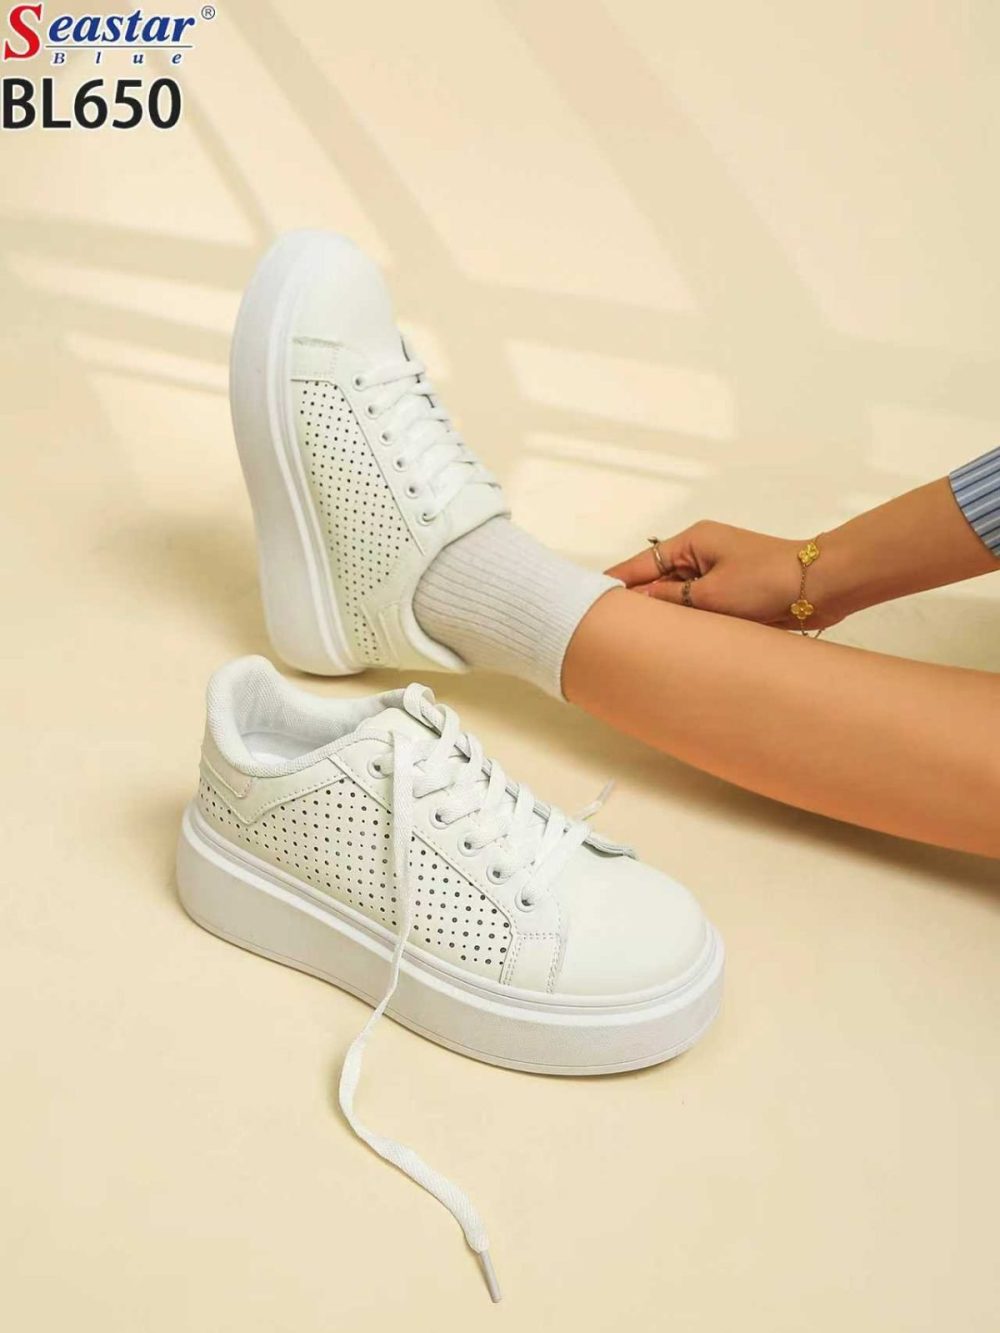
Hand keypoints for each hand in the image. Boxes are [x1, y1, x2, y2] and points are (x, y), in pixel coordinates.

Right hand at [606, 521, 846, 629]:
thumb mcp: (710, 594)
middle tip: (608, 631)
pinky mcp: (731, 594)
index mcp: (692, 541)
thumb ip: (670, 601)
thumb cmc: (767, 580)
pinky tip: (673, 642)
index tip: (588, 602)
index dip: (615, 585)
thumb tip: (637, 605)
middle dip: (638, 605)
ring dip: (666, 617)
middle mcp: (700, 555)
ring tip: (636, 641)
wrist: (821, 587)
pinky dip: (687, 623)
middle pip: (656, 582)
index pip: (640, 564)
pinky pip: (698, 609)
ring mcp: (716, 575)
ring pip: (677, 599)